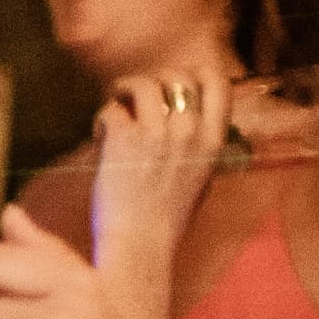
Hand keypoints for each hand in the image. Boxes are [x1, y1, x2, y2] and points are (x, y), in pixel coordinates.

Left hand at [87, 65, 235, 296]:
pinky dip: (102, 118)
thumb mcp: (198, 180)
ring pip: (143, 84)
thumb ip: (197, 147)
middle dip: (154, 80)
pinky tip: (100, 136)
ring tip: (115, 104)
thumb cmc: (165, 221)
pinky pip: (112, 109)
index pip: (218, 83)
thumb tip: (185, 120)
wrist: (140, 247)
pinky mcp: (125, 139)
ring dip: (124, 90)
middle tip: (136, 96)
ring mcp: (157, 133)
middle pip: (177, 77)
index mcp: (213, 141)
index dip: (196, 72)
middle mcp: (189, 131)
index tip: (176, 80)